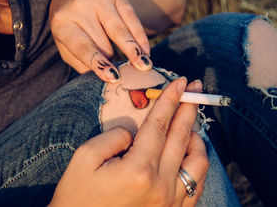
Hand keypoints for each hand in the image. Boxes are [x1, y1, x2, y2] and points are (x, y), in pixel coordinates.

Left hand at [49, 0, 151, 82]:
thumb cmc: (71, 26)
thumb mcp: (65, 44)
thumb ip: (80, 62)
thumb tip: (103, 78)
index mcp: (62, 22)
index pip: (83, 47)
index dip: (99, 63)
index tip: (113, 78)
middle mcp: (79, 7)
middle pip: (103, 41)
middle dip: (111, 58)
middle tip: (124, 75)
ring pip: (120, 30)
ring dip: (134, 50)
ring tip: (145, 66)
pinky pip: (132, 20)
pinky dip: (140, 38)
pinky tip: (145, 51)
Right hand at [49, 78, 208, 206]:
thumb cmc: (77, 196)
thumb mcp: (85, 158)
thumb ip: (114, 136)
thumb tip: (135, 132)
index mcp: (138, 169)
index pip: (159, 124)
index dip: (171, 99)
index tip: (181, 81)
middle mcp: (161, 185)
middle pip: (182, 136)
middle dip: (189, 107)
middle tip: (196, 87)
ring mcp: (171, 202)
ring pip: (198, 161)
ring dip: (196, 137)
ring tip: (188, 124)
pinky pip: (197, 184)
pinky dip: (196, 163)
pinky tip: (188, 153)